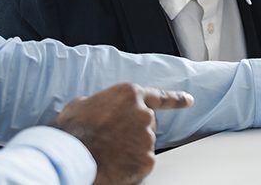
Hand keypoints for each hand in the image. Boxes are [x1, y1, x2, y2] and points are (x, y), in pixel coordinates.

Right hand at [52, 83, 192, 184]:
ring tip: (109, 152)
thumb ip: (102, 103)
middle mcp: (144, 114)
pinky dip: (132, 166)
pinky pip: (143, 163)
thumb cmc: (73, 130)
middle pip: (148, 124)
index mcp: (129, 94)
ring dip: (131, 149)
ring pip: (143, 145)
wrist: (72, 155)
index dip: (176, 99)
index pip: (159, 96)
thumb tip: (100, 109)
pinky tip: (116, 164)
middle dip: (134, 131)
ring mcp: (147, 137)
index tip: (189, 100)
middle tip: (112, 140)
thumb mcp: (83, 104)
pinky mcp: (147, 160)